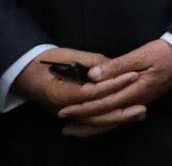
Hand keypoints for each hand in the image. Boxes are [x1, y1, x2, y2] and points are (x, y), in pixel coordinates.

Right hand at [12, 47, 139, 129]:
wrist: (24, 72)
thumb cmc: (45, 61)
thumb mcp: (68, 55)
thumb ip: (92, 61)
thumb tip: (113, 67)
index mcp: (63, 93)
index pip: (94, 92)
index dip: (115, 84)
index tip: (134, 75)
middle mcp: (65, 108)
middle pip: (96, 115)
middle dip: (120, 113)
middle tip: (142, 108)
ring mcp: (67, 113)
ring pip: (95, 122)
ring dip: (117, 120)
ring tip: (139, 114)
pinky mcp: (71, 114)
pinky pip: (90, 121)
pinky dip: (107, 121)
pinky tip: (124, 117)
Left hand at [57, 40, 171, 136]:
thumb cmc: (165, 52)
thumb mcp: (141, 54)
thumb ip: (117, 66)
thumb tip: (93, 76)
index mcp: (136, 90)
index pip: (104, 103)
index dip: (83, 108)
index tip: (65, 110)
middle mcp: (138, 101)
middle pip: (108, 118)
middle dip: (85, 122)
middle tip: (64, 127)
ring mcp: (142, 102)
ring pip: (115, 120)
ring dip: (94, 126)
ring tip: (75, 130)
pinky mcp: (143, 99)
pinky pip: (122, 116)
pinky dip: (107, 121)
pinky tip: (98, 122)